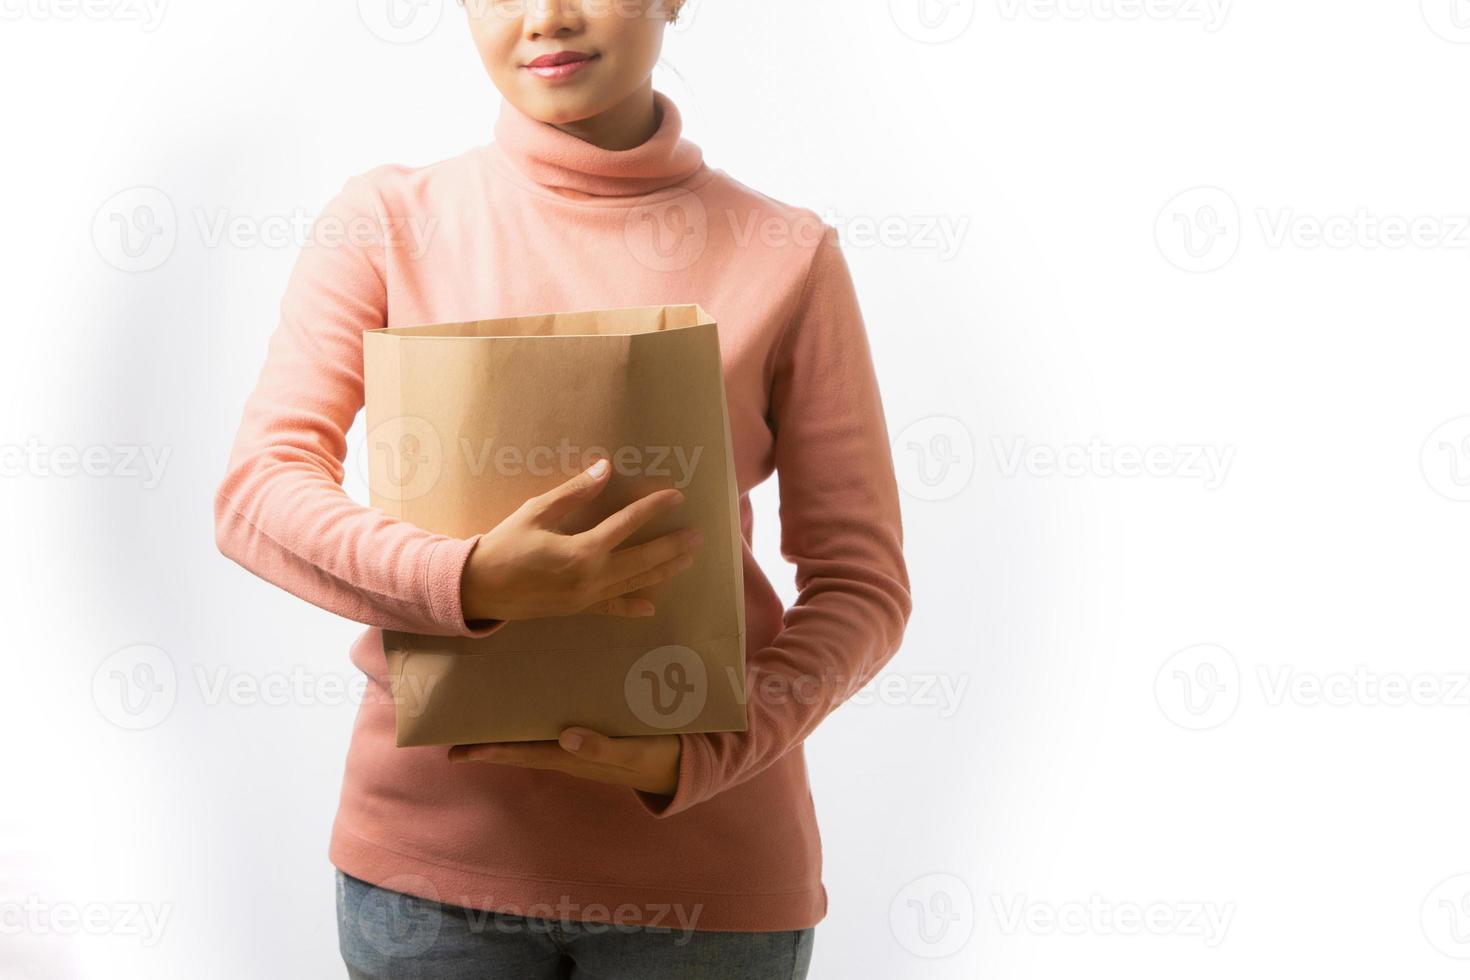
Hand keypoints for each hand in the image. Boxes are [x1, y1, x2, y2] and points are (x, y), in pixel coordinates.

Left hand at [448, 728, 681, 796]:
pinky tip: (528, 708)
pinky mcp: (592, 732)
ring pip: (533, 737)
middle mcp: (569, 750)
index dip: (489, 752)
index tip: (457, 752)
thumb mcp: (633, 752)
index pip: (522, 753)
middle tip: (452, 738)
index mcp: (573, 756)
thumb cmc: (658, 756)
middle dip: (487, 744)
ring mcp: (579, 743)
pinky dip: (533, 720)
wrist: (685, 763)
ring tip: (478, 721)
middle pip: (519, 747)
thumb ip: (602, 748)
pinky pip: (553, 728)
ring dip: (506, 732)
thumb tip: (565, 737)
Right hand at [460, 458, 703, 621]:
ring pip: (634, 583)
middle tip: (698, 536)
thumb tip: (605, 468)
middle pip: (642, 560)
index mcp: (581, 551)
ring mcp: (586, 597)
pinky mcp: (578, 609)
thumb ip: (573, 492)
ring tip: (688, 559)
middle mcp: (590, 578)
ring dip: (663, 571)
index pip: (626, 524)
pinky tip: (652, 607)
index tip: (675, 496)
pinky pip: (612, 608)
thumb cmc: (504, 544)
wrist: (478, 587)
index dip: (653, 508)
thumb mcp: (536, 511)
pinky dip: (632, 607)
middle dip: (672, 546)